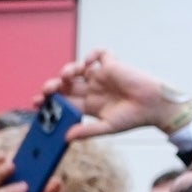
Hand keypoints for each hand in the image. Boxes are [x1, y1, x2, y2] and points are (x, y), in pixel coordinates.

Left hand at [46, 51, 191, 140]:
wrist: (155, 107)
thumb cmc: (134, 119)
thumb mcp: (107, 127)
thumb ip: (87, 131)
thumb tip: (65, 137)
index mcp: (89, 105)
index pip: (64, 102)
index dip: (49, 102)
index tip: (36, 104)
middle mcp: (92, 90)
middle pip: (66, 85)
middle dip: (53, 87)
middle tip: (47, 90)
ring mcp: (102, 77)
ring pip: (78, 69)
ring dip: (68, 70)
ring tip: (67, 76)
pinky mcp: (113, 66)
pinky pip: (100, 54)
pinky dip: (93, 54)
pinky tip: (90, 63)